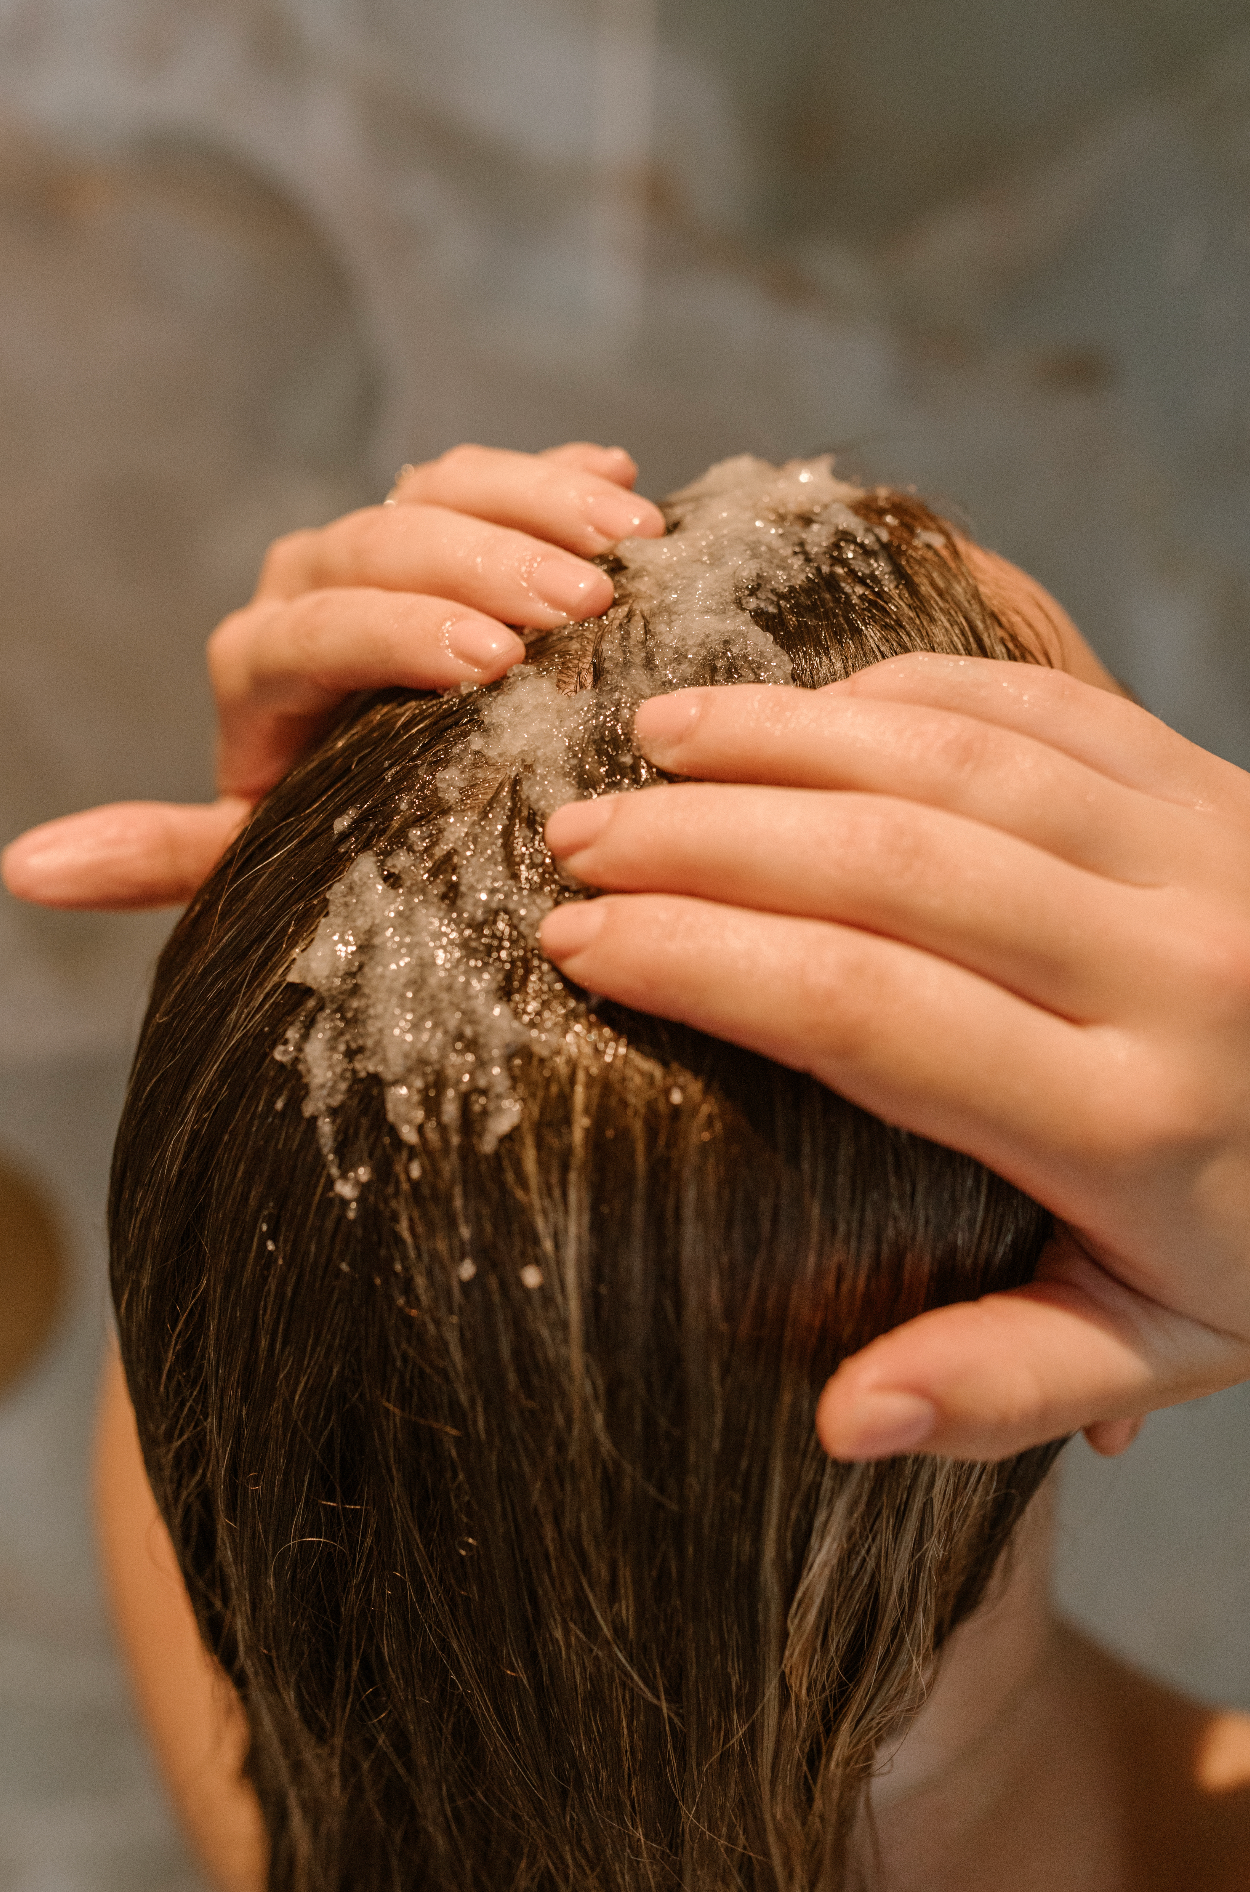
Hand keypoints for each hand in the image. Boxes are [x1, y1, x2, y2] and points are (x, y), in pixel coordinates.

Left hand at [2, 443, 663, 909]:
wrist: (402, 786)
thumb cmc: (333, 835)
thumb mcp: (255, 856)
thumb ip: (162, 854)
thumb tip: (22, 869)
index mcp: (260, 660)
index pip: (317, 628)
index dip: (401, 635)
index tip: (494, 665)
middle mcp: (310, 583)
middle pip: (382, 542)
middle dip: (485, 566)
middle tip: (579, 608)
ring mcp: (384, 538)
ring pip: (440, 484)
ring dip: (537, 502)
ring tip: (624, 544)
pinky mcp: (453, 517)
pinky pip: (497, 469)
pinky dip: (562, 471)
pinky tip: (625, 480)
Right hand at [540, 655, 1249, 1461]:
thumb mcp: (1176, 1344)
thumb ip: (1014, 1380)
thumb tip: (843, 1421)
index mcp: (1132, 1121)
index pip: (862, 1010)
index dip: (699, 964)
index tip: (578, 950)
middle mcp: (1166, 963)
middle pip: (882, 866)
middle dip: (701, 840)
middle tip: (576, 841)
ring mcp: (1197, 848)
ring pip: (951, 758)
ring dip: (782, 737)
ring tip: (654, 738)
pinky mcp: (1209, 782)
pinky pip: (1038, 700)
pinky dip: (905, 690)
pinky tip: (811, 707)